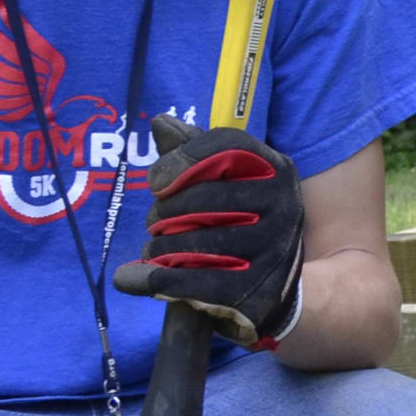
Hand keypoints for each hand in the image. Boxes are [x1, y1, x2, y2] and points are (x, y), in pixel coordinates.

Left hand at [116, 118, 306, 345]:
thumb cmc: (244, 222)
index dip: (184, 159)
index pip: (228, 147)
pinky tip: (131, 278)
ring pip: (195, 243)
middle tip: (155, 224)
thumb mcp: (231, 182)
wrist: (282, 285)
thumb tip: (159, 122)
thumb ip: (195, 152)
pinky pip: (192, 283)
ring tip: (154, 251)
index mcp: (277, 170)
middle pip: (205, 198)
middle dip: (164, 212)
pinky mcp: (257, 292)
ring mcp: (274, 252)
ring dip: (159, 249)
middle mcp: (284, 206)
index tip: (155, 182)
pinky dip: (153, 281)